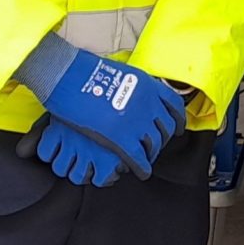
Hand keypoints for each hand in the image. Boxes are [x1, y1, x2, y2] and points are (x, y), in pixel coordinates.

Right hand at [26, 48, 185, 178]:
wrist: (66, 75)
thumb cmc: (84, 72)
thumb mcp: (119, 74)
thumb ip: (133, 86)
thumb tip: (136, 94)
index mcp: (148, 86)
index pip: (173, 107)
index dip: (177, 121)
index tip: (176, 129)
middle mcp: (147, 103)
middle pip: (165, 129)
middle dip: (161, 140)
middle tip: (155, 146)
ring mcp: (136, 121)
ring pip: (153, 145)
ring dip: (151, 154)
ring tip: (145, 159)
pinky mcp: (121, 138)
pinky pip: (139, 158)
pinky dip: (142, 168)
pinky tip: (141, 172)